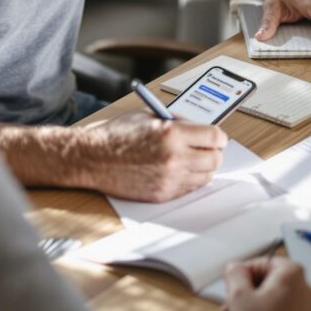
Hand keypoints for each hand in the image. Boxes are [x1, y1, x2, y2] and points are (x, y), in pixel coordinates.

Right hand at [77, 111, 227, 201]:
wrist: (92, 158)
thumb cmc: (116, 135)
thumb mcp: (149, 116)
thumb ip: (176, 122)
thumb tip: (198, 128)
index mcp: (172, 133)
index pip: (215, 137)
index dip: (218, 136)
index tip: (216, 137)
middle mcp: (174, 157)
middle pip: (215, 159)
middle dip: (213, 152)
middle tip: (207, 148)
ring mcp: (169, 179)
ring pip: (206, 176)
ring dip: (203, 167)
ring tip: (192, 159)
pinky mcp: (162, 194)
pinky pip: (189, 189)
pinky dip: (189, 180)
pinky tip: (179, 171)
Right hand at [218, 257, 310, 310]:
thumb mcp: (238, 295)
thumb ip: (234, 273)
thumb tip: (236, 268)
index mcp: (292, 275)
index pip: (262, 263)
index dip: (242, 275)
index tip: (230, 287)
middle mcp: (304, 291)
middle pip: (264, 288)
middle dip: (240, 302)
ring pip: (268, 308)